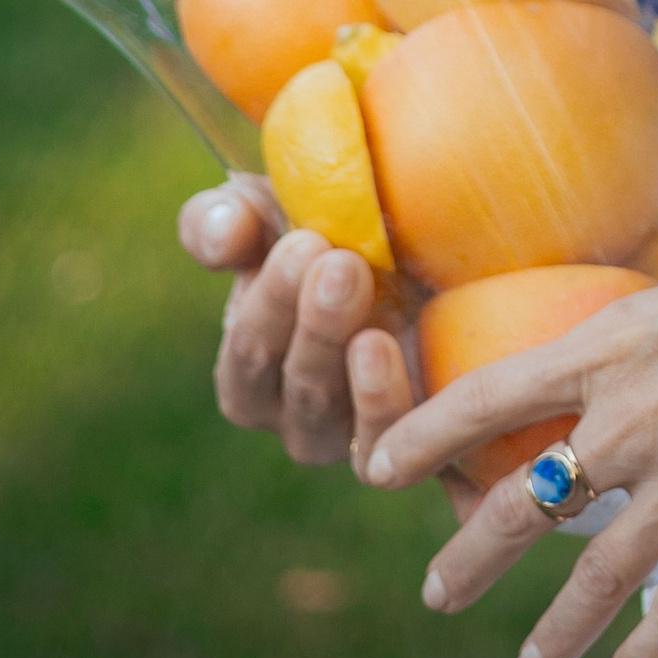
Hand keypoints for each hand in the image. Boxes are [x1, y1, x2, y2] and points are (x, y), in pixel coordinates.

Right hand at [177, 178, 426, 481]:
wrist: (437, 259)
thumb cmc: (336, 235)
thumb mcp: (273, 212)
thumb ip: (227, 220)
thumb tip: (220, 233)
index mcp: (254, 368)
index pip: (247, 352)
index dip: (268, 301)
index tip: (304, 243)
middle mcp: (295, 414)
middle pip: (290, 380)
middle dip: (310, 318)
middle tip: (338, 262)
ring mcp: (347, 434)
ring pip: (326, 412)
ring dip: (339, 348)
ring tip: (361, 286)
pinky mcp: (402, 443)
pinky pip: (378, 446)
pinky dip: (378, 403)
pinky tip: (383, 346)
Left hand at [360, 0, 657, 657]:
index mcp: (613, 346)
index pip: (492, 396)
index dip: (427, 435)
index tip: (378, 465)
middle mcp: (629, 419)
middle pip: (526, 501)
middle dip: (473, 553)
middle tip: (437, 590)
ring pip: (596, 573)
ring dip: (557, 628)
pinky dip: (649, 648)